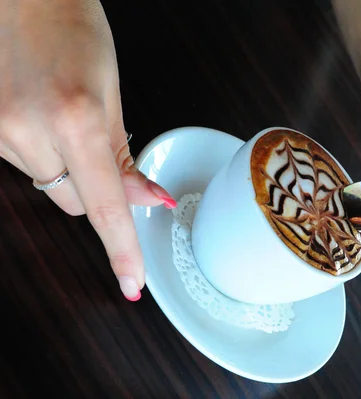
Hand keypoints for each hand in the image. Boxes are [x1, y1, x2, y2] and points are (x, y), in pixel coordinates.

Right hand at [0, 0, 175, 299]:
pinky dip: (37, 151)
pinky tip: (35, 113)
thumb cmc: (72, 31)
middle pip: (74, 202)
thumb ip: (122, 156)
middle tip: (94, 142)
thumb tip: (145, 200)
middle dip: (93, 189)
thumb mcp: (110, 93)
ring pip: (46, 184)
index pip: (106, 205)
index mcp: (76, 118)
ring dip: (62, 166)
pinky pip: (21, 164)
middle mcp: (28, 130)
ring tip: (58, 112)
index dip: (122, 249)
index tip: (133, 283)